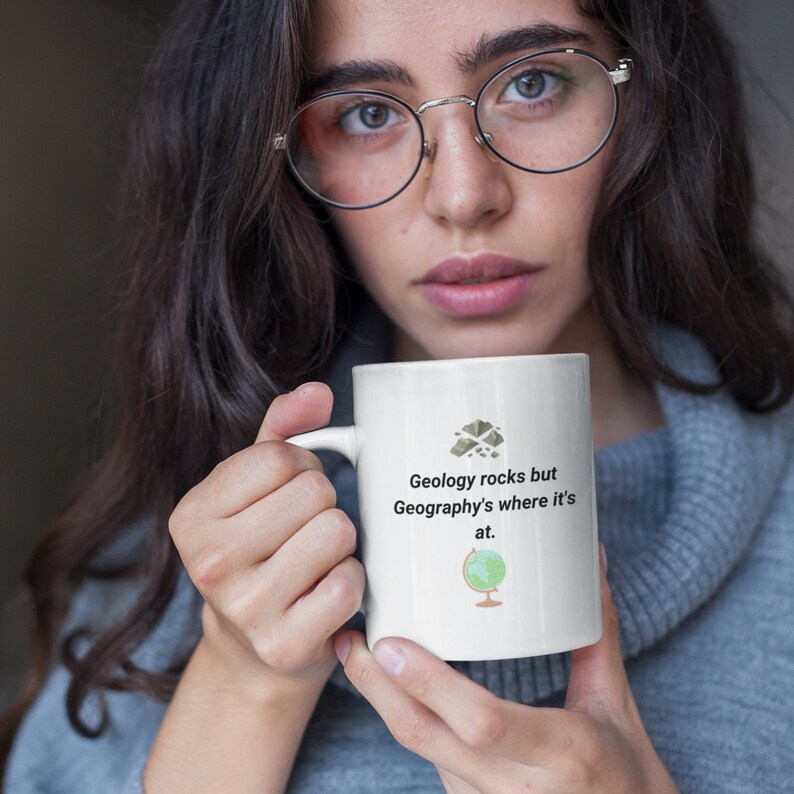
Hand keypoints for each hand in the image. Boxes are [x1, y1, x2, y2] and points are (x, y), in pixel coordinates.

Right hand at [169, 382, 364, 690]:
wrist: (252, 649)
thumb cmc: (258, 552)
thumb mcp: (253, 488)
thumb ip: (282, 430)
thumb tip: (318, 392)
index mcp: (191, 515)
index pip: (280, 457)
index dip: (302, 468)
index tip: (289, 496)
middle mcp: (209, 562)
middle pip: (314, 492)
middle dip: (323, 506)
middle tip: (304, 533)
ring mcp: (245, 608)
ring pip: (337, 532)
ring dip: (340, 543)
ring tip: (315, 561)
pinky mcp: (284, 643)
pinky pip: (348, 584)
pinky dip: (350, 583)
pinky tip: (325, 593)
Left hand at [335, 546, 678, 792]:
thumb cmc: (626, 777)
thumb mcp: (616, 704)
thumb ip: (596, 632)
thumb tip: (588, 561)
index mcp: (561, 752)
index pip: (481, 721)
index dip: (429, 683)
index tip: (389, 644)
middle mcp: (517, 786)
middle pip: (425, 736)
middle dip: (377, 686)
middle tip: (350, 638)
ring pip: (420, 749)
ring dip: (383, 701)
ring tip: (357, 651)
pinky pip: (431, 761)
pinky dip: (406, 721)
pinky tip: (389, 687)